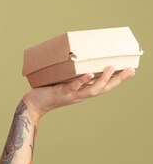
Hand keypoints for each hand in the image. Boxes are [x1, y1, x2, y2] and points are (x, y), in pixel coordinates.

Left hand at [21, 66, 135, 117]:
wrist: (33, 104)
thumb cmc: (48, 91)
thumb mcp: (64, 82)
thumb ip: (72, 74)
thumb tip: (78, 59)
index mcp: (83, 92)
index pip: (105, 86)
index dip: (118, 79)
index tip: (131, 70)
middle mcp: (80, 95)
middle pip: (104, 89)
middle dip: (118, 80)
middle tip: (131, 70)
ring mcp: (72, 94)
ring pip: (92, 89)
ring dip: (103, 79)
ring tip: (112, 68)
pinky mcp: (61, 93)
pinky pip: (73, 87)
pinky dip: (81, 81)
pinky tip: (88, 74)